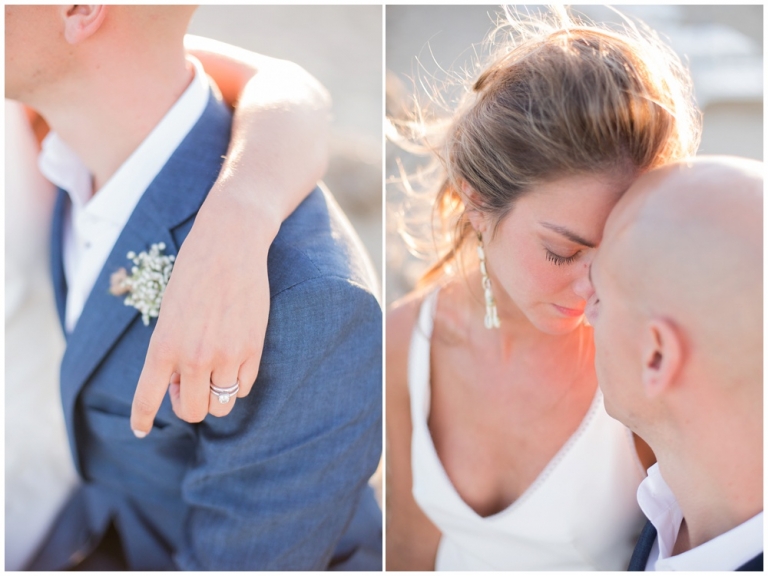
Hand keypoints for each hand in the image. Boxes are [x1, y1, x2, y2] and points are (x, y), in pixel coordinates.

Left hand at [130, 190, 275, 435]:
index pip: (148, 397)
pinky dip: (236, 382)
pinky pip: (244, 387)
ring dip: (214, 396)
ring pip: (221, 405)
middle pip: (193, 411)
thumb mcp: (168, 313)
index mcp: (164, 345)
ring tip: (211, 373)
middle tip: (185, 382)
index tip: (140, 429)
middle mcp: (194, 357)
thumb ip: (170, 350)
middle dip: (188, 404)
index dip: (142, 418)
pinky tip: (232, 362)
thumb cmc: (193, 274)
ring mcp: (226, 355)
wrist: (229, 246)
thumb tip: (178, 383)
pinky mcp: (252, 349)